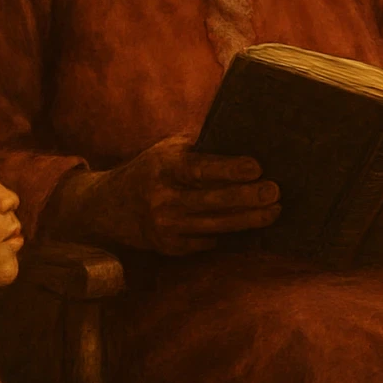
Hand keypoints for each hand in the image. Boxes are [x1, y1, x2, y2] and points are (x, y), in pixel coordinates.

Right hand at [53, 136, 279, 255]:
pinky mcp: (168, 247)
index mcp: (163, 167)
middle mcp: (161, 198)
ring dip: (247, 220)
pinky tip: (252, 226)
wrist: (107, 206)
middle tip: (274, 192)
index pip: (199, 168)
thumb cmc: (150, 169)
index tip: (257, 167)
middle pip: (211, 200)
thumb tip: (243, 134)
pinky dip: (230, 234)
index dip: (229, 169)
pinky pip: (206, 242)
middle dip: (247, 197)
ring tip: (274, 211)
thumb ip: (200, 145)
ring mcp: (164, 226)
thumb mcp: (167, 149)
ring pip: (214, 225)